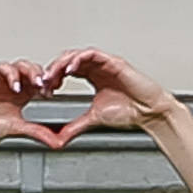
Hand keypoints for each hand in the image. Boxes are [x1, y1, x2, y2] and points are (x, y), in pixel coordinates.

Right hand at [0, 60, 70, 150]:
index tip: (53, 91)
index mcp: (21, 96)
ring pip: (19, 65)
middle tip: (46, 84)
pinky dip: (11, 74)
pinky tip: (14, 85)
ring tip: (34, 82)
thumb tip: (57, 142)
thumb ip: (37, 132)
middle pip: (32, 70)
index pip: (40, 83)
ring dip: (29, 71)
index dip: (48, 83)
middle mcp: (12, 86)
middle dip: (41, 75)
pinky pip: (2, 68)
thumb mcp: (18, 130)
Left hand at [39, 49, 180, 142]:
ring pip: (77, 54)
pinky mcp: (113, 62)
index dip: (54, 77)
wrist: (148, 113)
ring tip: (53, 75)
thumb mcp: (93, 119)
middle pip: (69, 60)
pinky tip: (69, 69)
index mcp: (92, 76)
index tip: (45, 90)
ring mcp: (105, 63)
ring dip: (62, 62)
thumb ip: (75, 126)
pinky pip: (92, 54)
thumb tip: (59, 139)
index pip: (67, 70)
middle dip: (54, 69)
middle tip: (44, 82)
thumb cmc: (128, 112)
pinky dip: (79, 59)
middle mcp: (97, 67)